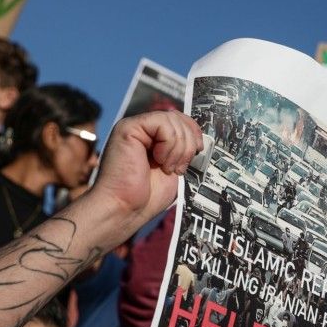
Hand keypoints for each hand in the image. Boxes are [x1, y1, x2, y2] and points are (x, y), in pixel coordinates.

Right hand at [89, 111, 202, 233]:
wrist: (125, 209)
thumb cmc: (146, 197)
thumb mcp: (174, 168)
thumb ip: (183, 149)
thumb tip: (201, 138)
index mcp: (152, 138)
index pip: (179, 119)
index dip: (193, 132)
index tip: (198, 151)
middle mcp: (142, 130)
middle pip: (178, 117)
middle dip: (188, 143)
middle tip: (178, 168)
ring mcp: (134, 127)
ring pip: (172, 119)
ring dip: (179, 148)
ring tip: (167, 168)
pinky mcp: (128, 128)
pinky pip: (162, 123)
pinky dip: (168, 144)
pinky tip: (159, 161)